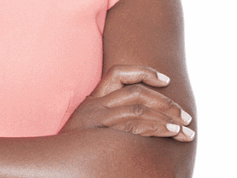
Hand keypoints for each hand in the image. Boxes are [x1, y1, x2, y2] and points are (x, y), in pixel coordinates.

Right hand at [60, 65, 194, 141]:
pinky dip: (156, 126)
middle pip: (136, 92)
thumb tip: (139, 127)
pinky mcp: (98, 131)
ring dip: (166, 117)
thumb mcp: (88, 133)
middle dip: (166, 103)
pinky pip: (134, 123)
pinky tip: (170, 133)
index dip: (144, 72)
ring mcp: (96, 117)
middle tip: (186, 117)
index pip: (119, 73)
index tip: (166, 80)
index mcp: (92, 101)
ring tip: (184, 130)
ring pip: (138, 107)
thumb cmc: (73, 153)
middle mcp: (94, 105)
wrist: (50, 164)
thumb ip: (108, 124)